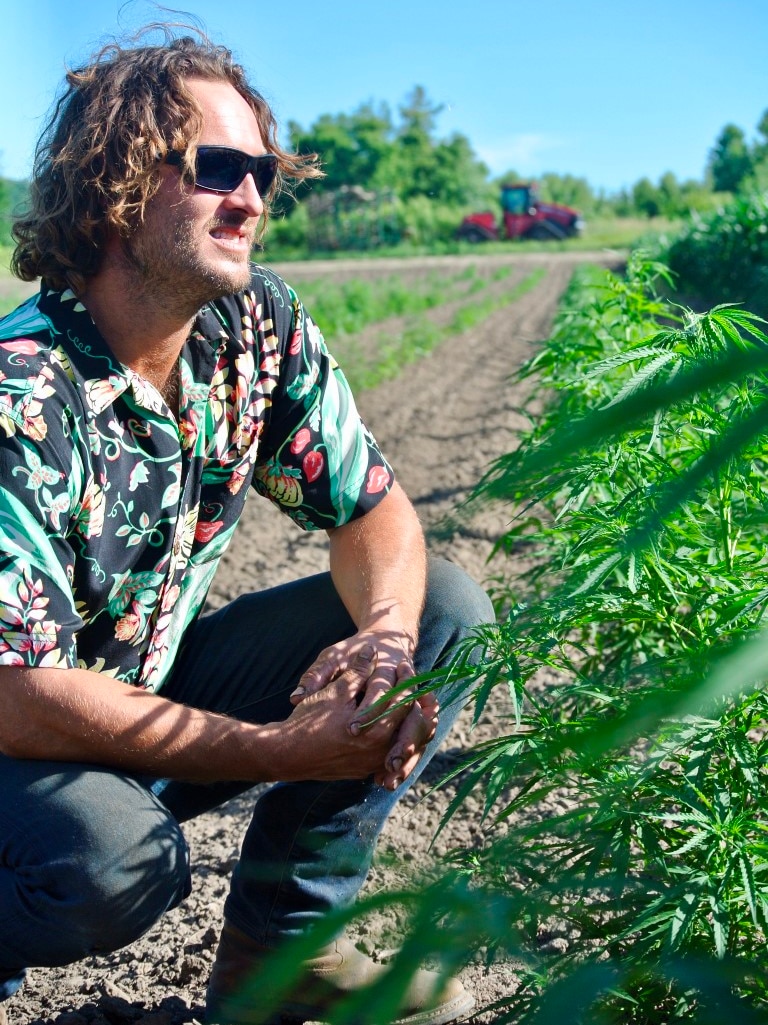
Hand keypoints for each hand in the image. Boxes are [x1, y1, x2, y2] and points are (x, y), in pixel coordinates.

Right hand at [291, 631, 438, 789]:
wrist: (286, 754)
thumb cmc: (308, 721)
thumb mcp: (335, 690)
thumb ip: (357, 671)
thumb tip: (371, 650)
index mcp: (375, 730)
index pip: (402, 702)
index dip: (406, 682)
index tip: (406, 668)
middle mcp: (378, 751)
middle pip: (410, 727)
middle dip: (418, 708)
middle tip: (425, 694)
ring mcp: (372, 764)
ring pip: (403, 745)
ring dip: (412, 728)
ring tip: (419, 712)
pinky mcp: (364, 770)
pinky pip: (390, 756)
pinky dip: (398, 743)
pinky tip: (399, 731)